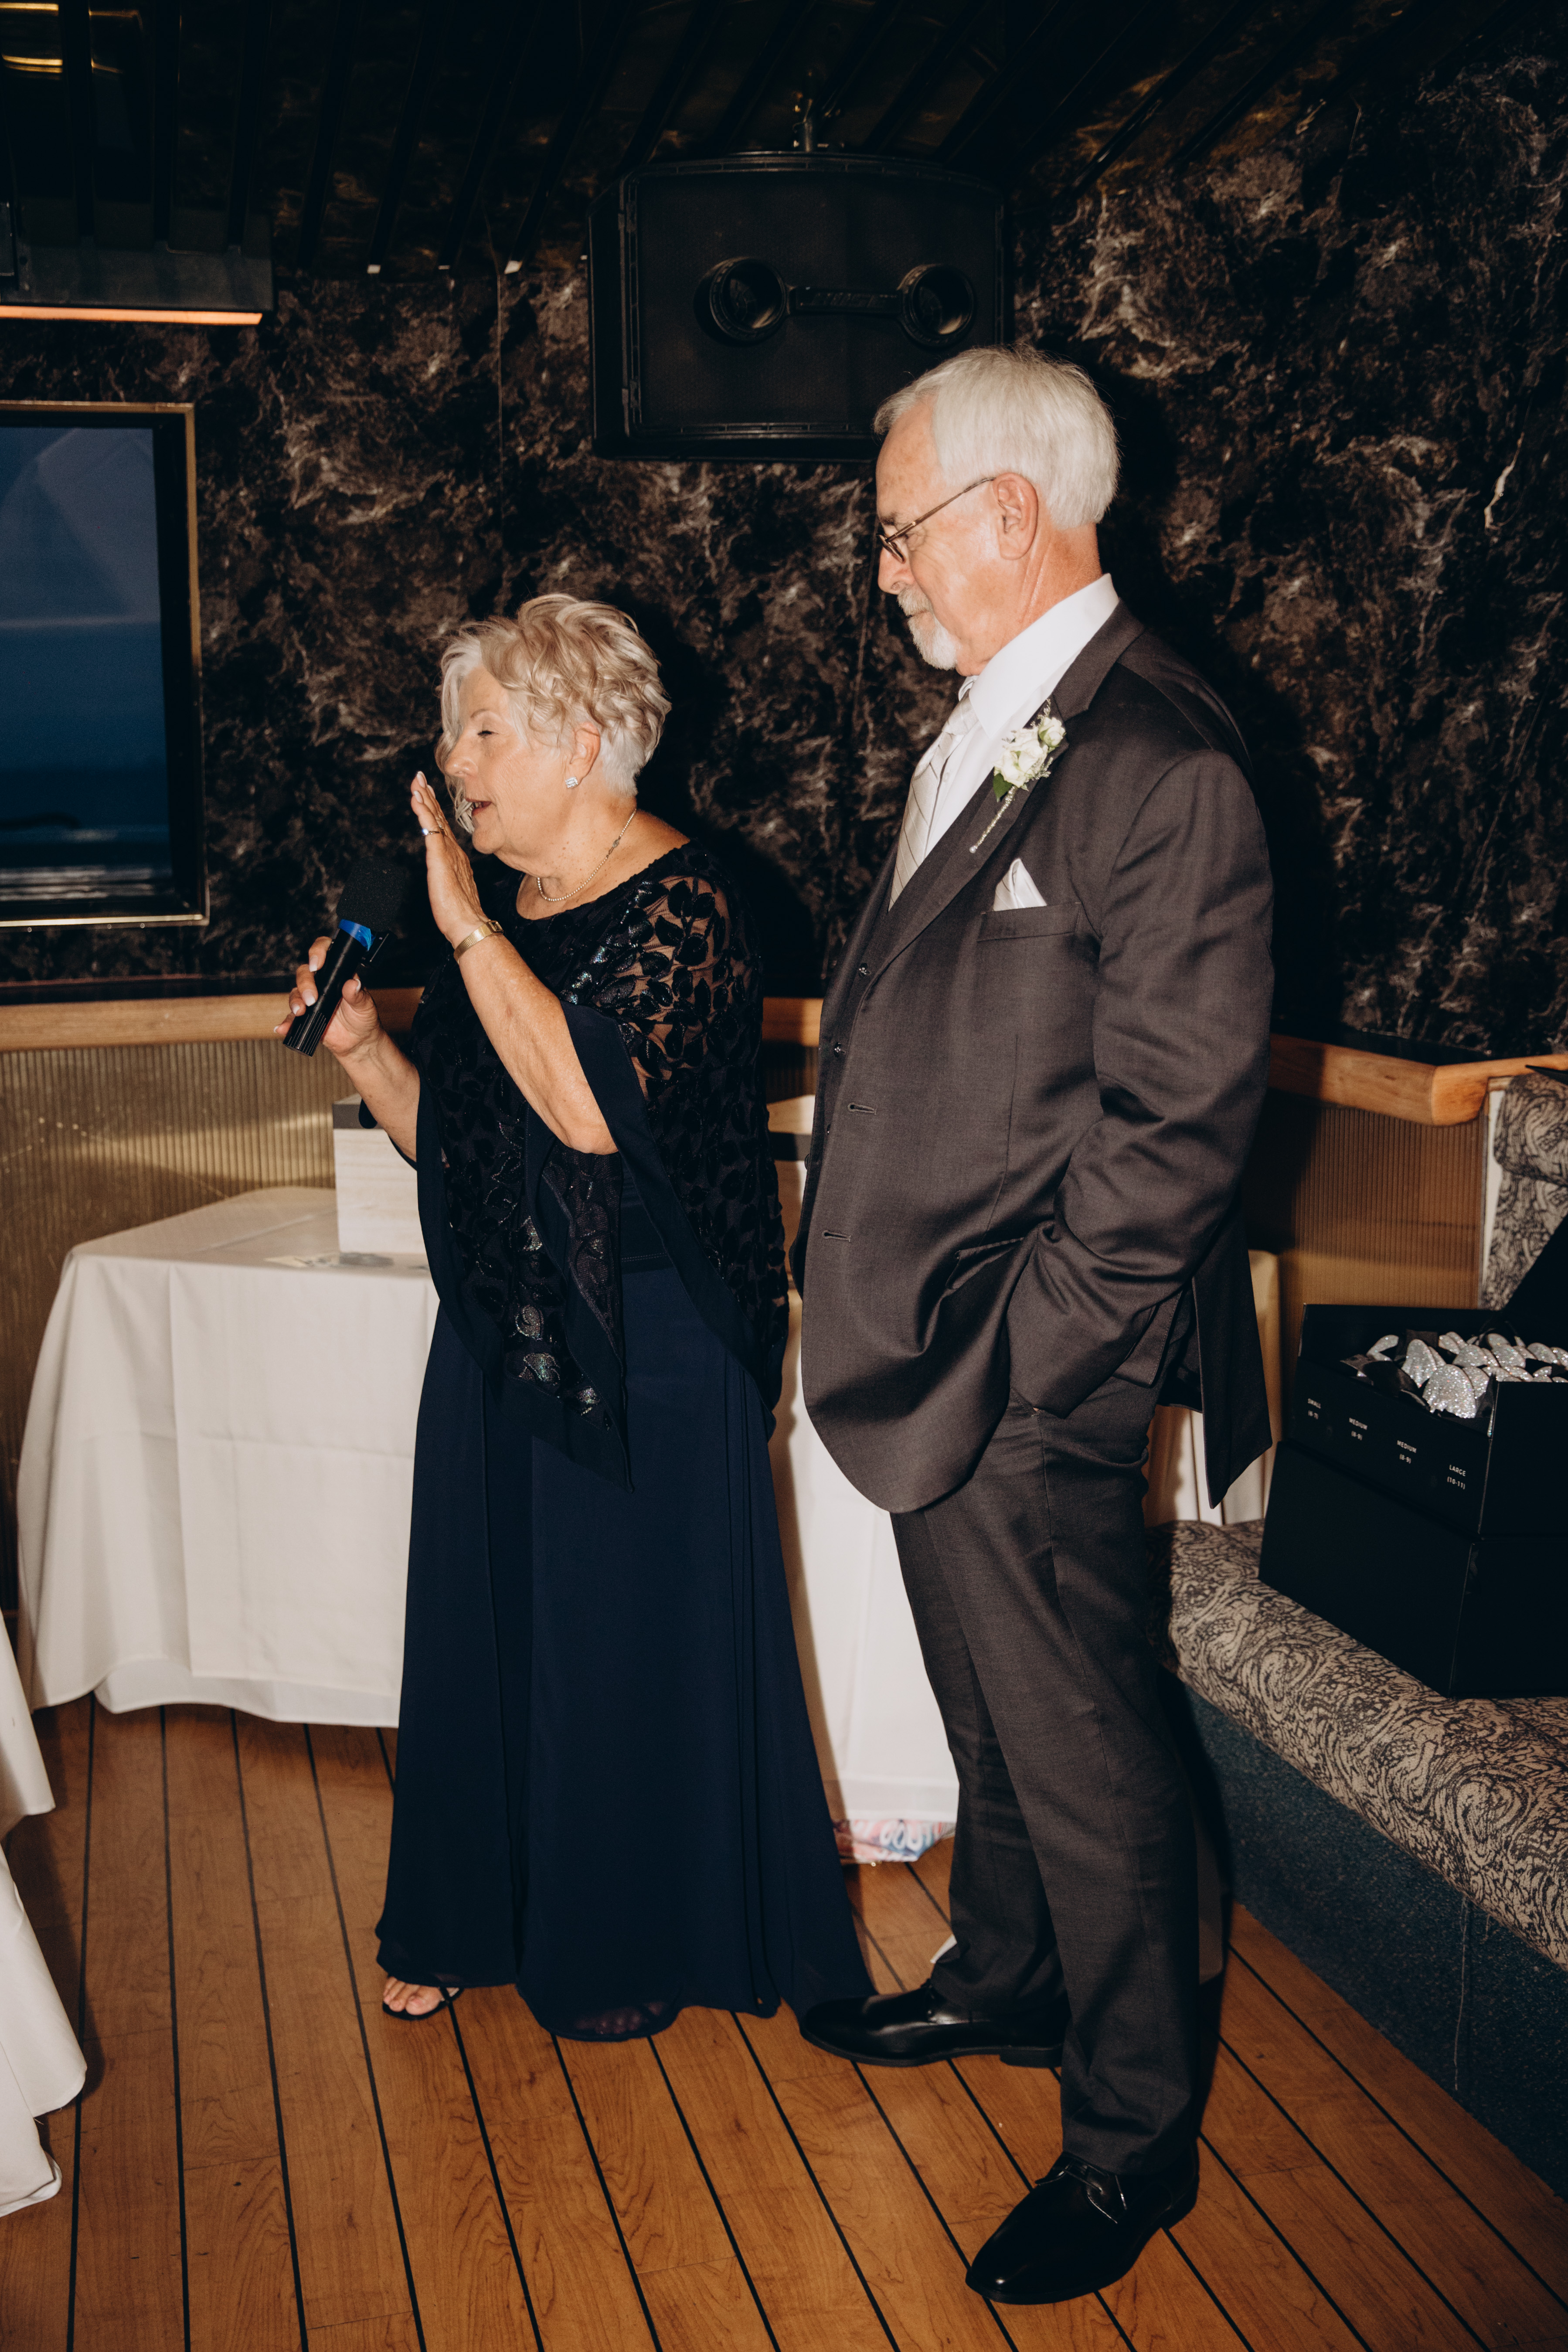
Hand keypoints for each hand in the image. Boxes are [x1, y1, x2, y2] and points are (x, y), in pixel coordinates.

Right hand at [274, 936, 383, 1061]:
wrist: (358, 1041)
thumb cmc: (363, 1018)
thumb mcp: (365, 1006)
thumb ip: (358, 995)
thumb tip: (352, 983)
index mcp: (337, 974)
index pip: (325, 953)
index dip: (318, 952)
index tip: (317, 964)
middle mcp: (322, 983)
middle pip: (305, 973)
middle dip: (305, 984)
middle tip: (312, 999)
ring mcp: (311, 998)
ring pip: (295, 992)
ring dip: (295, 1001)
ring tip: (300, 1012)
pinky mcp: (305, 1016)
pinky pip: (291, 1017)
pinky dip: (286, 1023)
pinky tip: (284, 1028)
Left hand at [412, 771, 484, 945]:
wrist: (468, 923)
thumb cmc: (460, 912)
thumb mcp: (451, 887)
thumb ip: (447, 874)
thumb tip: (443, 871)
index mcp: (455, 856)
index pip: (442, 826)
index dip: (433, 807)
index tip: (426, 791)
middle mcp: (453, 850)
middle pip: (439, 817)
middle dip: (428, 795)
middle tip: (419, 777)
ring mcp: (447, 853)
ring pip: (434, 819)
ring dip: (424, 799)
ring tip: (416, 782)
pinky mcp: (440, 859)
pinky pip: (430, 830)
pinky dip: (423, 813)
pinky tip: (417, 800)